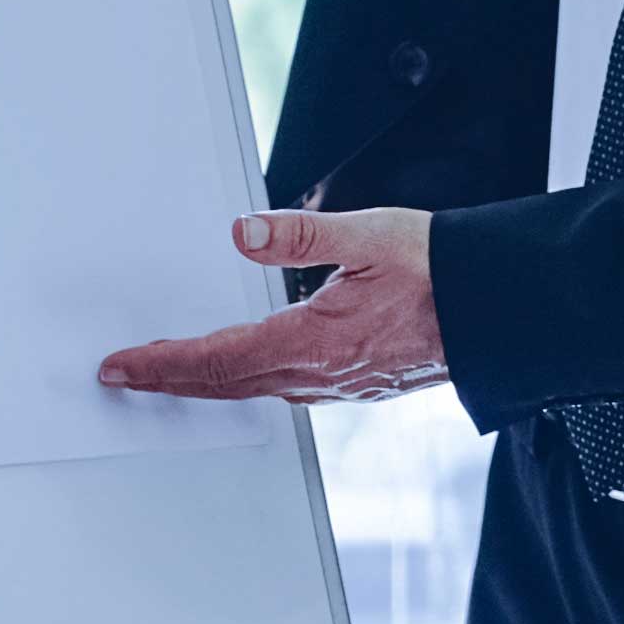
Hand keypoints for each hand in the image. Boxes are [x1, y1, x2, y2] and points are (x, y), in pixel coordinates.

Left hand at [100, 206, 444, 403]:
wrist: (502, 310)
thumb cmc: (444, 272)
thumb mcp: (368, 234)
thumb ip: (298, 235)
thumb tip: (243, 233)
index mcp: (314, 342)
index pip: (217, 360)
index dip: (162, 364)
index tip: (121, 367)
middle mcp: (321, 376)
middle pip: (227, 385)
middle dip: (170, 380)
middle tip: (126, 376)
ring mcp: (341, 387)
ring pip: (256, 391)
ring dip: (207, 385)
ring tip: (173, 374)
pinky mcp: (359, 385)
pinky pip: (288, 390)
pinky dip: (250, 382)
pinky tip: (249, 372)